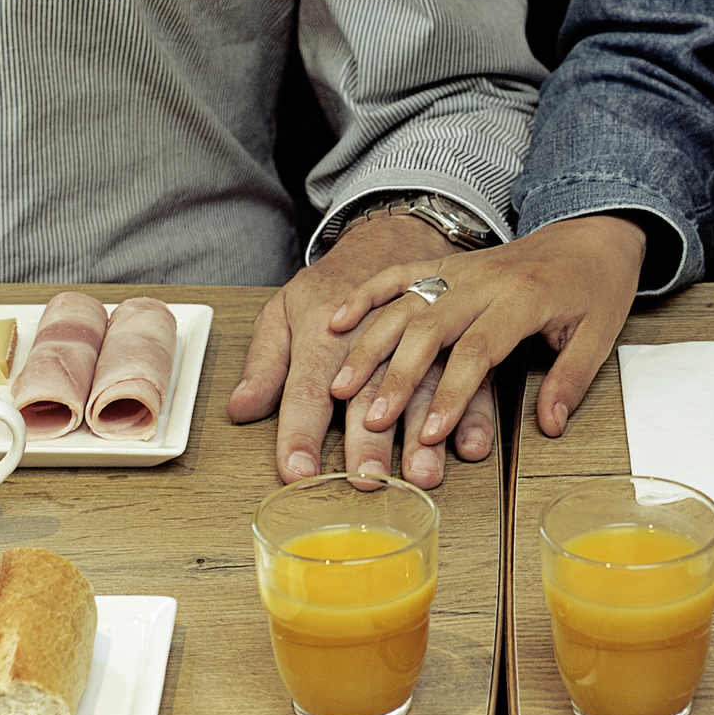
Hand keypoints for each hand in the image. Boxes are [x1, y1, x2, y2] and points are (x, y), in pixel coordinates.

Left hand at [227, 214, 499, 486]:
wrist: (392, 232)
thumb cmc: (333, 282)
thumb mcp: (284, 310)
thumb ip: (264, 363)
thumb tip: (240, 409)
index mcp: (322, 329)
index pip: (306, 389)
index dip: (300, 432)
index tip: (296, 471)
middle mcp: (371, 332)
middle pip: (368, 392)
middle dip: (368, 441)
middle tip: (367, 482)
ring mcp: (418, 332)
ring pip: (423, 387)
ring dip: (423, 434)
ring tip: (422, 473)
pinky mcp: (457, 336)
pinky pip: (471, 375)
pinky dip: (473, 412)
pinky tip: (471, 445)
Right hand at [327, 214, 646, 440]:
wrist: (592, 231)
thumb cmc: (596, 286)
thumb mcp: (601, 334)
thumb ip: (571, 379)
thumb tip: (550, 426)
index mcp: (524, 298)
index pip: (479, 350)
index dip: (452, 395)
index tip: (430, 434)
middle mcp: (484, 281)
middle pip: (429, 328)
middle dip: (397, 377)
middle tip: (372, 420)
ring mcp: (460, 269)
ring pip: (404, 304)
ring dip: (369, 345)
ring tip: (342, 386)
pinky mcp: (446, 263)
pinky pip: (398, 274)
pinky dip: (365, 295)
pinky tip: (337, 322)